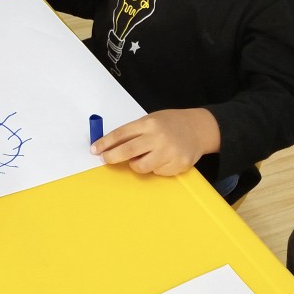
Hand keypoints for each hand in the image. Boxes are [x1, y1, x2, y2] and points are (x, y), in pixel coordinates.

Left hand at [91, 109, 219, 175]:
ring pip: (141, 167)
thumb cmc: (170, 124)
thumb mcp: (151, 120)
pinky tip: (162, 158)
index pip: (121, 134)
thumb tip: (111, 146)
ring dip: (136, 164)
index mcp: (149, 123)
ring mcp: (169, 152)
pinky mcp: (178, 165)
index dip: (105, 143)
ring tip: (143, 156)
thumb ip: (134, 132)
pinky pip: (156, 172)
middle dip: (112, 157)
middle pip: (127, 151)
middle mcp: (158, 137)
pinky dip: (154, 168)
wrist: (198, 128)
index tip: (95, 149)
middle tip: (105, 159)